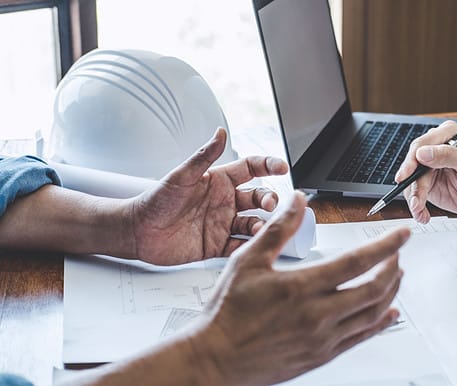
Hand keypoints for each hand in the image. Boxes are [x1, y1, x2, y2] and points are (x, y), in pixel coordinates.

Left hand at [130, 127, 288, 264]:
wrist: (138, 231)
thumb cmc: (156, 200)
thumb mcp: (181, 175)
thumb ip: (204, 155)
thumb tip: (221, 131)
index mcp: (219, 181)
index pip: (251, 169)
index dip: (268, 165)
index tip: (281, 167)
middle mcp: (225, 201)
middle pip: (258, 197)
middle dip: (269, 200)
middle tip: (270, 205)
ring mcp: (223, 223)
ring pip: (253, 222)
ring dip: (261, 225)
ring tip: (259, 228)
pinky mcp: (218, 245)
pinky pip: (240, 245)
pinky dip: (249, 246)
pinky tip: (251, 245)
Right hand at [189, 192, 408, 385]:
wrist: (216, 359)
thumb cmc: (227, 313)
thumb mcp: (247, 261)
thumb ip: (278, 229)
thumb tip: (297, 201)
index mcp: (301, 287)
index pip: (357, 261)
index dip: (386, 245)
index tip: (401, 234)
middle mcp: (317, 315)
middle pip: (373, 288)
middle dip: (393, 267)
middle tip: (397, 253)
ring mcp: (322, 338)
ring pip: (372, 314)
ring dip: (391, 292)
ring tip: (396, 276)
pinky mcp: (321, 355)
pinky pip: (361, 338)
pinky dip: (380, 323)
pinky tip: (388, 313)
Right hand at [396, 120, 456, 222]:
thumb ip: (449, 156)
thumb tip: (422, 153)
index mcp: (447, 134)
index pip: (422, 144)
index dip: (412, 160)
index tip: (406, 174)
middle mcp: (435, 148)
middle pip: (412, 163)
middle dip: (412, 184)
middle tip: (415, 201)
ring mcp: (428, 165)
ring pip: (411, 180)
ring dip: (414, 198)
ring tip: (420, 211)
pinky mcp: (425, 181)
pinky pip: (413, 192)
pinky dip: (416, 205)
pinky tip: (422, 214)